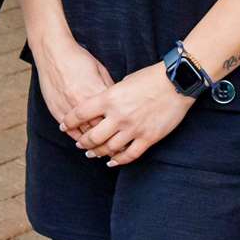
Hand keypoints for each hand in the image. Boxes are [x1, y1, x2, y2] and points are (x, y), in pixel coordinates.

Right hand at [33, 38, 113, 144]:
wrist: (53, 53)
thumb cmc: (78, 59)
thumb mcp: (100, 71)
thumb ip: (108, 89)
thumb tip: (119, 104)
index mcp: (97, 91)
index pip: (112, 117)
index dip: (120, 128)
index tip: (126, 135)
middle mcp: (82, 102)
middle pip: (99, 128)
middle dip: (109, 140)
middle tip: (117, 149)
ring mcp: (68, 107)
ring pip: (83, 133)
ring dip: (93, 143)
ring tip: (102, 150)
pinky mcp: (56, 109)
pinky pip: (69, 130)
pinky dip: (77, 137)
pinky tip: (84, 142)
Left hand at [62, 62, 192, 167]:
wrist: (176, 82)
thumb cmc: (149, 77)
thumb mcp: (124, 82)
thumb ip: (111, 96)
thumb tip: (102, 106)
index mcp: (109, 98)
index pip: (81, 114)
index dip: (69, 121)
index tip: (63, 125)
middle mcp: (118, 116)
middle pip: (92, 136)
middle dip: (83, 142)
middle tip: (79, 144)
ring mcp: (133, 129)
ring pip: (109, 149)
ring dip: (98, 153)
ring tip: (93, 153)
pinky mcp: (148, 138)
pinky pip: (129, 155)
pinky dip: (118, 161)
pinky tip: (112, 162)